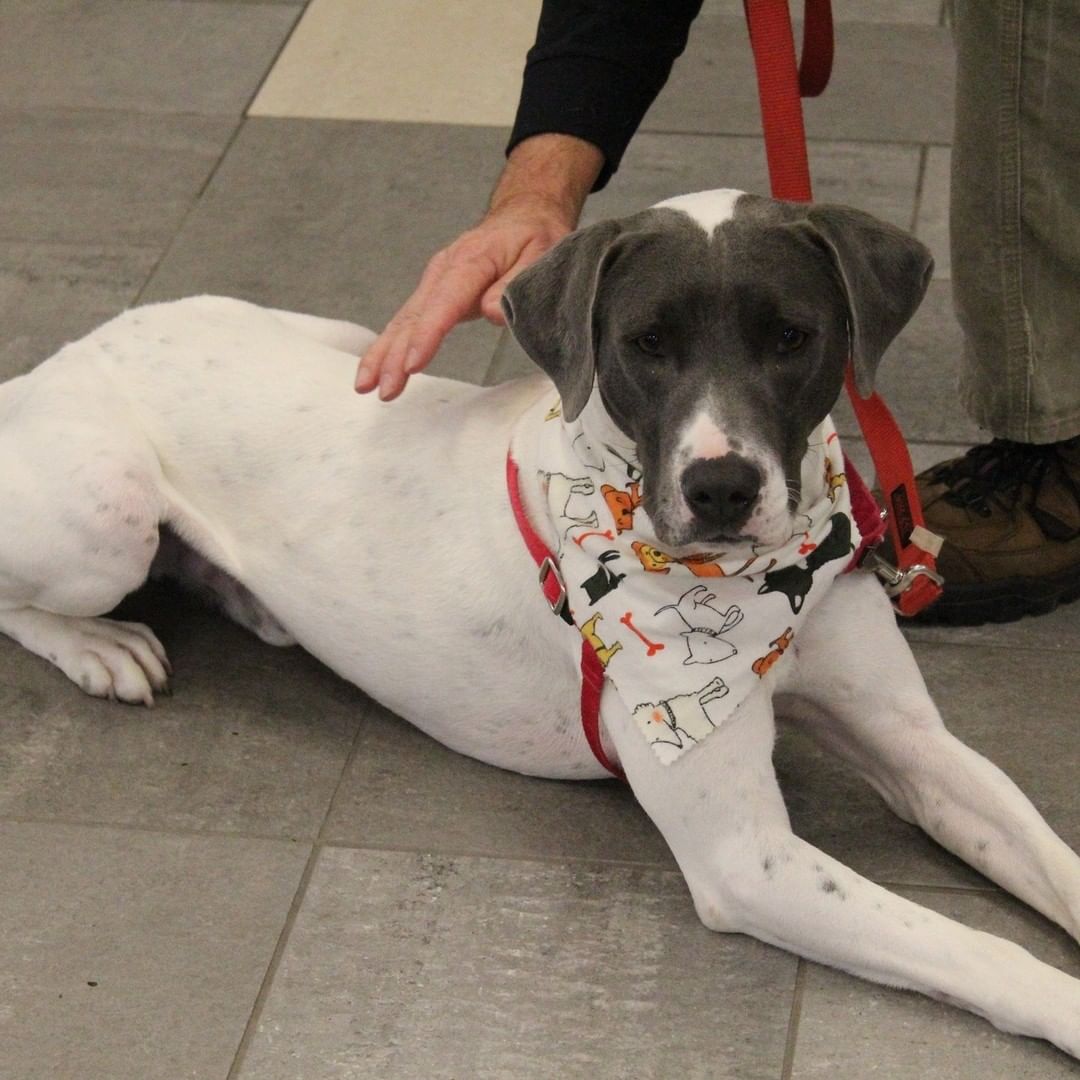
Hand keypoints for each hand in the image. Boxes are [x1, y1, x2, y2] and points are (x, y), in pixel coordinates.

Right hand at [355, 133, 603, 400]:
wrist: (522, 217)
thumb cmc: (533, 238)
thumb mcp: (541, 256)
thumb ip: (516, 285)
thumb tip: (493, 313)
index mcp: (472, 261)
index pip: (445, 302)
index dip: (427, 334)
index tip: (412, 363)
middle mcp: (445, 270)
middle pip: (414, 316)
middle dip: (394, 354)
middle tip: (382, 388)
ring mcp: (435, 281)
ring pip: (403, 320)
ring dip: (382, 354)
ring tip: (365, 386)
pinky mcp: (432, 292)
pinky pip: (407, 321)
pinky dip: (388, 345)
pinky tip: (375, 369)